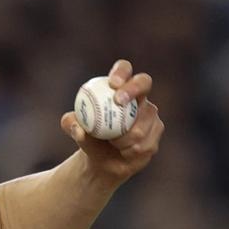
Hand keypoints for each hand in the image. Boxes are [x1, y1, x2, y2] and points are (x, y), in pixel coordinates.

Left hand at [60, 59, 163, 186]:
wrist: (102, 159)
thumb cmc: (88, 137)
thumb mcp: (74, 129)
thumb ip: (71, 124)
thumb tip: (79, 128)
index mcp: (119, 88)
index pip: (124, 69)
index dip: (122, 72)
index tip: (113, 83)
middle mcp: (139, 97)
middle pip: (143, 83)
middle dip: (133, 88)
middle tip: (119, 101)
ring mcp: (151, 114)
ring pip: (140, 123)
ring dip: (123, 138)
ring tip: (113, 142)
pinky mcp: (156, 132)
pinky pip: (144, 142)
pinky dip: (129, 150)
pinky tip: (124, 152)